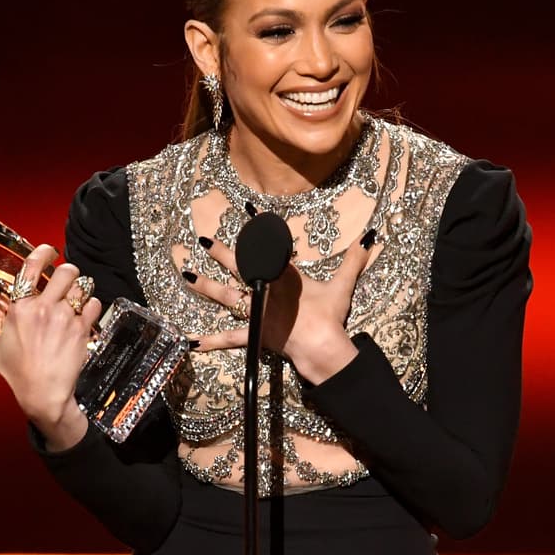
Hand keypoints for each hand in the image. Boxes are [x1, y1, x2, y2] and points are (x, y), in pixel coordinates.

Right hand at [0, 244, 101, 448]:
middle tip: (68, 280)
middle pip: (66, 271)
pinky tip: (86, 314)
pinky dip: (92, 306)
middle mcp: (43, 308)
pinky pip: (94, 305)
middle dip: (69, 272)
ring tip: (77, 297)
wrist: (43, 394)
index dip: (43, 252)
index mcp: (19, 308)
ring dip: (82, 288)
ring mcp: (65, 318)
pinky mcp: (82, 330)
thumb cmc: (16, 374)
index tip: (49, 250)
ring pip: (83, 285)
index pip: (31, 268)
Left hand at [184, 229, 376, 383]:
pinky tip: (190, 341)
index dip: (258, 228)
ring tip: (184, 274)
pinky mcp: (253, 334)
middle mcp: (264, 289)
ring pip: (225, 296)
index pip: (269, 247)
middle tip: (204, 240)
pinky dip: (210, 341)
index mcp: (283, 275)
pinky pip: (228, 339)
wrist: (320, 344)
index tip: (247, 209)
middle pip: (239, 267)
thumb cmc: (329, 314)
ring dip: (203, 285)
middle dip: (221, 252)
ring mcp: (255, 312)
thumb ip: (353, 260)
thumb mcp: (342, 285)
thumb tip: (370, 238)